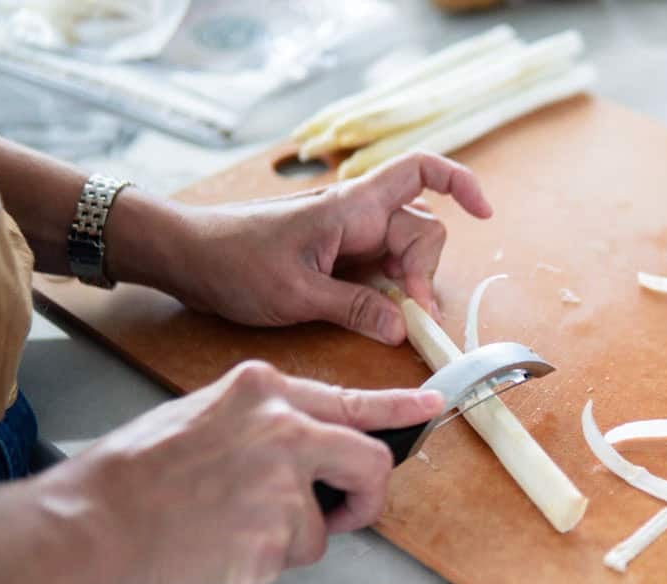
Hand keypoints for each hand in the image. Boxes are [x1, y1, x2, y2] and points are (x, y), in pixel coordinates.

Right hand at [40, 361, 443, 583]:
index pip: (351, 399)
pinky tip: (227, 548)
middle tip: (346, 511)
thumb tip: (307, 444)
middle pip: (371, 461)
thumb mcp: (205, 413)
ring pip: (327, 521)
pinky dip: (270, 560)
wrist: (93, 522)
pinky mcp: (278, 535)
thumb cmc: (137, 472)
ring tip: (239, 529)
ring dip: (296, 534)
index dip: (399, 407)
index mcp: (265, 392)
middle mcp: (286, 429)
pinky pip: (298, 554)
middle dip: (368, 494)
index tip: (432, 406)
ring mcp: (285, 483)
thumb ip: (264, 420)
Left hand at [129, 151, 491, 344]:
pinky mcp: (337, 256)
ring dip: (408, 288)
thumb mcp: (295, 294)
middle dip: (425, 274)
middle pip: (422, 229)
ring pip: (403, 254)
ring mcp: (348, 236)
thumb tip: (402, 328)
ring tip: (395, 323)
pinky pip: (380, 270)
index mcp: (351, 207)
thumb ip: (354, 309)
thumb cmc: (231, 262)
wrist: (183, 257)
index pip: (421, 171)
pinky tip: (378, 318)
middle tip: (413, 320)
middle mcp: (356, 215)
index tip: (483, 215)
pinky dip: (388, 294)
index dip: (460, 183)